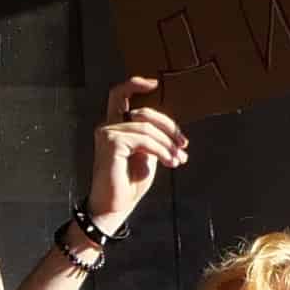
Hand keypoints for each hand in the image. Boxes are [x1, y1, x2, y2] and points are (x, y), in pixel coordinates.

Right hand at [84, 76, 184, 230]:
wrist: (115, 207)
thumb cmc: (129, 184)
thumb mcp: (147, 156)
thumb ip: (153, 138)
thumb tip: (172, 130)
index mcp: (114, 127)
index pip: (119, 95)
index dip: (135, 84)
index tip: (154, 83)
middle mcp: (107, 127)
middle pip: (144, 113)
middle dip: (168, 127)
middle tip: (183, 145)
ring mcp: (107, 133)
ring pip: (147, 128)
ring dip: (168, 144)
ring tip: (177, 159)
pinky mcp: (111, 143)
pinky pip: (144, 140)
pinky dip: (161, 150)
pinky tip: (169, 162)